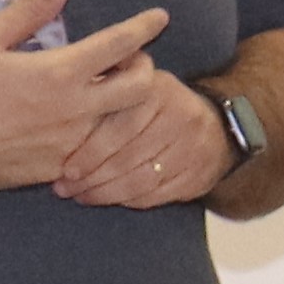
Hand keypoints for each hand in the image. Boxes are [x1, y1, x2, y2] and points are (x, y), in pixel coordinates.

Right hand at [0, 0, 175, 193]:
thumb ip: (28, 10)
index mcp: (60, 72)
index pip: (120, 44)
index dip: (145, 26)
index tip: (159, 17)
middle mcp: (76, 108)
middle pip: (142, 87)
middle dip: (146, 67)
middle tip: (130, 59)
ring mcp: (73, 142)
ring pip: (123, 119)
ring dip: (123, 100)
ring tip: (103, 87)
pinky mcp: (64, 166)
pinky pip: (96, 146)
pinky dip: (98, 129)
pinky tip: (78, 120)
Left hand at [52, 73, 233, 211]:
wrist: (217, 128)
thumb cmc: (160, 106)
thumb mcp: (141, 82)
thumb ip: (111, 83)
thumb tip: (70, 90)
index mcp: (159, 92)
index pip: (120, 128)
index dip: (91, 152)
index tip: (66, 169)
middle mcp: (180, 118)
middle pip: (128, 158)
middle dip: (92, 178)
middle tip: (66, 189)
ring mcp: (192, 150)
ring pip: (141, 181)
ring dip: (106, 194)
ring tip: (83, 197)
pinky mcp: (197, 176)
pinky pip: (156, 195)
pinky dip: (129, 201)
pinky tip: (111, 200)